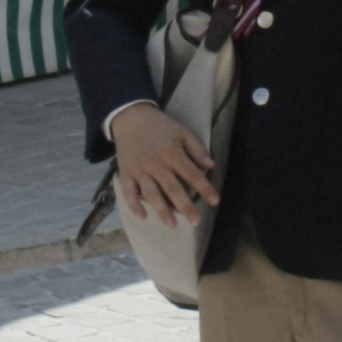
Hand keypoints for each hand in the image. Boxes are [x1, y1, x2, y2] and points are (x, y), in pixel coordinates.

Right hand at [109, 103, 218, 225]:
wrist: (130, 116)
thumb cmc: (160, 125)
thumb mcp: (182, 131)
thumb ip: (197, 149)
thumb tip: (211, 166)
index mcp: (172, 153)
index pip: (192, 174)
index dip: (205, 188)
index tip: (215, 201)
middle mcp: (156, 163)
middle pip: (172, 188)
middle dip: (185, 206)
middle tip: (196, 221)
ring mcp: (139, 169)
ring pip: (151, 193)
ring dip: (161, 210)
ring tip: (172, 225)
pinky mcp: (126, 171)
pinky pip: (128, 191)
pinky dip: (134, 204)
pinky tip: (143, 216)